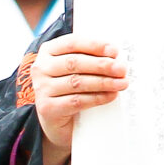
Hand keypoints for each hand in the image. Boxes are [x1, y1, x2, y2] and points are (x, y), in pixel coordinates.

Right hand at [26, 34, 126, 164]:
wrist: (56, 121)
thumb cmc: (70, 89)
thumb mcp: (76, 69)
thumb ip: (89, 59)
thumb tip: (116, 57)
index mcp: (48, 51)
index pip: (72, 43)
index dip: (94, 45)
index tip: (114, 51)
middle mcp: (41, 68)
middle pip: (75, 63)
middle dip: (102, 65)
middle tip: (122, 69)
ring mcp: (42, 89)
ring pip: (77, 82)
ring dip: (103, 82)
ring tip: (122, 83)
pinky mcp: (48, 108)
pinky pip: (77, 101)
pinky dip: (97, 98)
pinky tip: (111, 96)